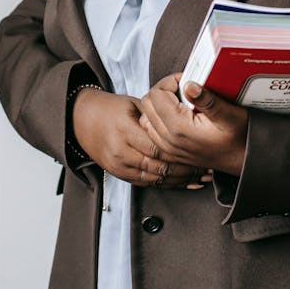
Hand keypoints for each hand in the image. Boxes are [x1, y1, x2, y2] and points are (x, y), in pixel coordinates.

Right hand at [72, 88, 208, 188]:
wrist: (82, 121)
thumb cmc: (112, 109)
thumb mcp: (134, 103)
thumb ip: (157, 113)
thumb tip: (185, 108)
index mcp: (125, 130)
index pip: (157, 146)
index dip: (180, 153)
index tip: (200, 153)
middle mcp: (120, 152)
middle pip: (158, 166)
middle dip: (184, 170)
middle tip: (207, 169)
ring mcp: (118, 166)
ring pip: (154, 178)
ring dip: (179, 181)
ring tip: (201, 178)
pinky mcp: (119, 174)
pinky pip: (146, 183)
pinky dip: (167, 184)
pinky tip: (184, 184)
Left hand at [139, 73, 247, 176]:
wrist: (243, 160)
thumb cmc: (238, 137)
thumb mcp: (229, 114)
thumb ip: (207, 99)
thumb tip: (189, 85)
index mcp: (180, 129)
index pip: (156, 94)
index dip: (170, 82)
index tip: (186, 80)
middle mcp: (169, 140)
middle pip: (147, 104)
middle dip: (162, 91)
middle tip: (182, 88)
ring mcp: (167, 148)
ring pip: (146, 117)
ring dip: (158, 105)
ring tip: (179, 101)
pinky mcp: (169, 152)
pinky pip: (151, 130)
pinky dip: (158, 118)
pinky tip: (176, 114)